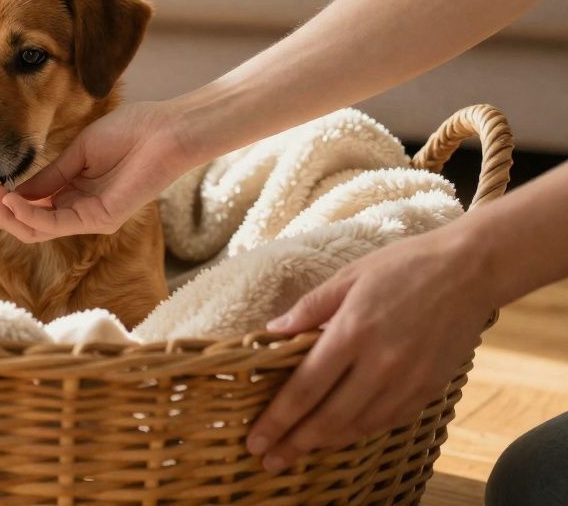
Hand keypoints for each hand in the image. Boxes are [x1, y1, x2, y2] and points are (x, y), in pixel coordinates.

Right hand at [0, 100, 193, 241]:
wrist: (166, 130)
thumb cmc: (130, 132)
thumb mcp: (75, 152)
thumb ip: (46, 176)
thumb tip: (10, 191)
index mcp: (70, 194)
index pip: (23, 207)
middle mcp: (76, 212)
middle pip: (21, 223)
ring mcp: (88, 220)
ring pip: (32, 229)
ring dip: (0, 215)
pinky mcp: (99, 221)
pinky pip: (52, 225)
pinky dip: (24, 213)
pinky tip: (4, 197)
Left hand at [245, 224, 494, 471]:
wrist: (470, 270)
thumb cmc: (404, 266)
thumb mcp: (348, 276)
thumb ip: (308, 308)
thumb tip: (271, 332)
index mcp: (353, 333)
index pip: (305, 388)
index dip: (277, 419)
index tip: (255, 438)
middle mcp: (380, 364)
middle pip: (328, 418)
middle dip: (294, 443)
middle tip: (268, 460)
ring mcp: (408, 381)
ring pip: (358, 426)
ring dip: (324, 443)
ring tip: (296, 452)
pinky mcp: (429, 389)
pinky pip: (387, 421)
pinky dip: (359, 432)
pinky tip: (339, 436)